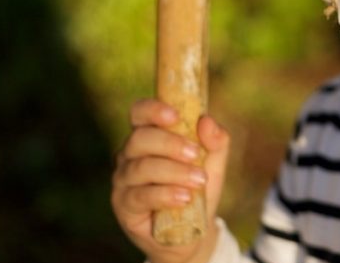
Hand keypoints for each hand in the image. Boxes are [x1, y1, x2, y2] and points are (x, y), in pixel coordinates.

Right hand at [111, 99, 230, 262]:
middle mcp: (130, 154)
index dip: (153, 110)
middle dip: (171, 144)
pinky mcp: (124, 205)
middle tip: (195, 154)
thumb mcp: (213, 163)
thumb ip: (216, 141)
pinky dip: (165, 194)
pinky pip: (141, 195)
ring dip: (174, 172)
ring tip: (199, 181)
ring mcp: (123, 180)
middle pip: (140, 138)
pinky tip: (184, 197)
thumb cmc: (196, 187)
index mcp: (148, 136)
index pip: (139, 113)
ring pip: (142, 167)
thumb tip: (207, 121)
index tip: (175, 116)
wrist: (190, 229)